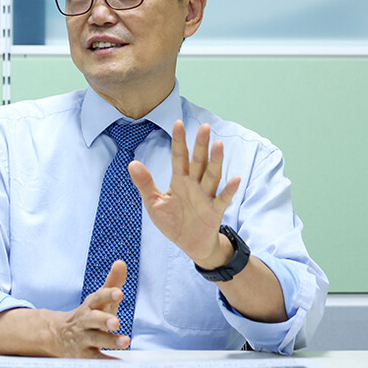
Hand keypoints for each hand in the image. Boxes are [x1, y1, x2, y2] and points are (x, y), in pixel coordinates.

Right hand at [42, 260, 131, 357]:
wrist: (58, 336)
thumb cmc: (88, 315)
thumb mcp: (98, 300)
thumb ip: (112, 283)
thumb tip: (121, 263)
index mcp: (90, 306)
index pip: (97, 298)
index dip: (107, 295)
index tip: (118, 293)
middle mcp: (85, 321)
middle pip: (93, 319)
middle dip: (104, 320)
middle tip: (116, 322)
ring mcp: (83, 339)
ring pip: (95, 339)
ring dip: (110, 340)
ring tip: (126, 341)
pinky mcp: (84, 356)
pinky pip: (97, 359)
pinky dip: (108, 362)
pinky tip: (121, 364)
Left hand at [127, 120, 239, 268]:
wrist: (190, 244)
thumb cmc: (173, 222)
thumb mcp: (154, 203)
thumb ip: (145, 184)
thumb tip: (132, 163)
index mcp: (180, 181)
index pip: (179, 157)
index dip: (179, 141)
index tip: (178, 123)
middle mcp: (195, 185)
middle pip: (198, 162)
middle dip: (201, 145)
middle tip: (205, 126)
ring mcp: (206, 197)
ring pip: (212, 176)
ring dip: (216, 161)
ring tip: (219, 145)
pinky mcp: (214, 211)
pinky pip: (222, 199)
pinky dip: (229, 190)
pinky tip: (235, 179)